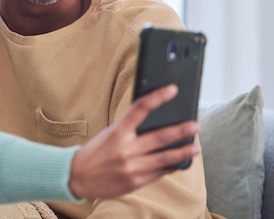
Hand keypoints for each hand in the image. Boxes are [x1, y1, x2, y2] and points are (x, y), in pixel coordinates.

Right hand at [68, 84, 199, 198]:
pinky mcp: (135, 182)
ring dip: (182, 151)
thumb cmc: (96, 151)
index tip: (172, 90)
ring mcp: (132, 167)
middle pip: (159, 137)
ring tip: (195, 147)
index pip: (140, 109)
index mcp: (117, 132)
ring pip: (164, 158)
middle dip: (180, 131)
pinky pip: (158, 173)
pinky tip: (179, 162)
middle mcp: (126, 149)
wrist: (78, 176)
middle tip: (195, 125)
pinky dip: (170, 166)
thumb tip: (155, 122)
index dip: (158, 97)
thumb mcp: (109, 134)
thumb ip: (129, 129)